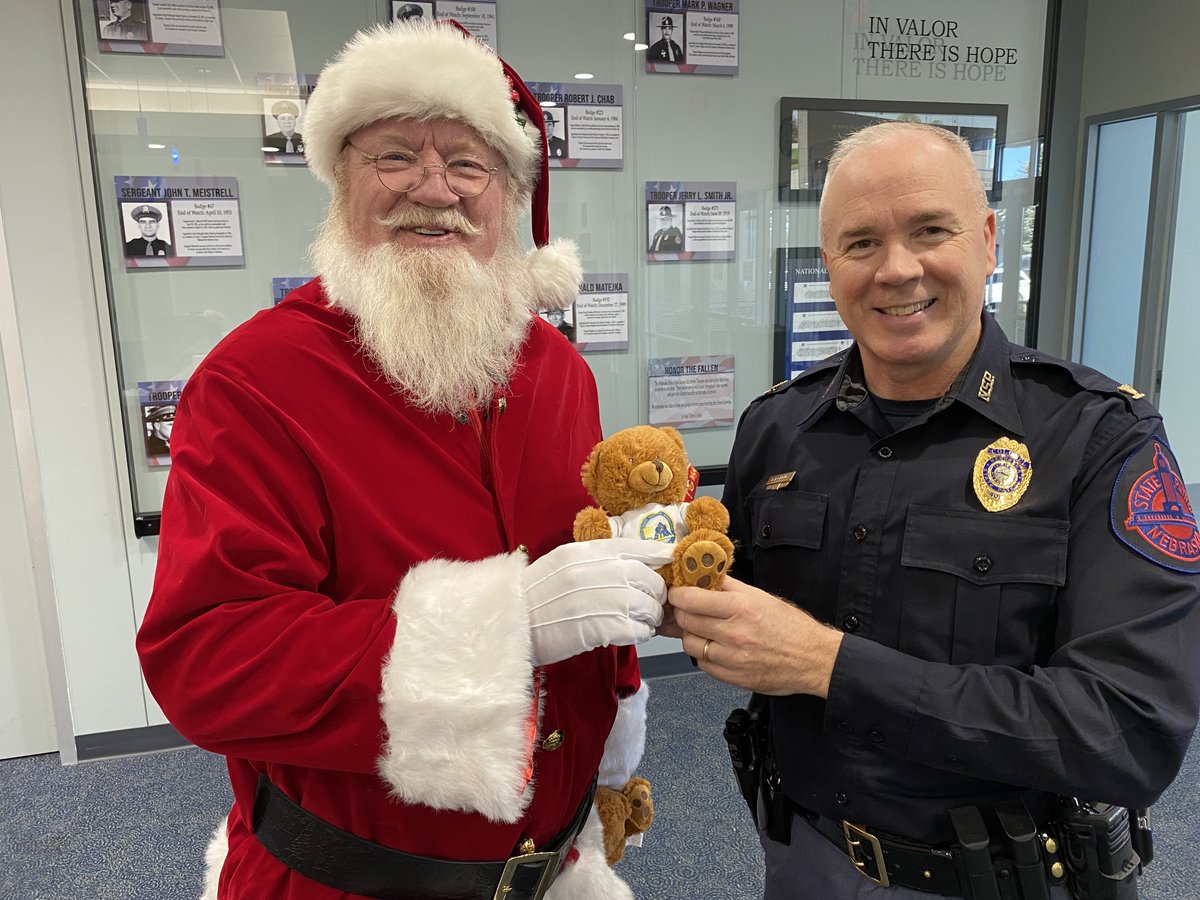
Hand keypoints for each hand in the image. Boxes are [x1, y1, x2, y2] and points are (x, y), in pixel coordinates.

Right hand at [524, 538, 673, 665]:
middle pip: (645, 578)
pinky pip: (635, 629)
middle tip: (654, 603)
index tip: (669, 559)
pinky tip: (636, 634)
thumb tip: (629, 564)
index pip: (631, 547)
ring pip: (644, 605)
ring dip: (651, 616)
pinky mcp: (596, 628)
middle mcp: (592, 571)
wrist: (508, 625)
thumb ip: (592, 560)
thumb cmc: (534, 597)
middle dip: (656, 592)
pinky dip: (641, 632)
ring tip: (646, 622)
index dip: (655, 554)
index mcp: (582, 552)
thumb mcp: (561, 564)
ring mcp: (595, 600)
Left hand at [667, 575, 843, 697]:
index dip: (678, 594)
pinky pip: (702, 664)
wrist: (814, 659)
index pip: (690, 600)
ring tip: (706, 630)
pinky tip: (716, 647)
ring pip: (690, 644)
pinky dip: (704, 655)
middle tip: (691, 610)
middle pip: (686, 621)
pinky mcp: (732, 678)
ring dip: (692, 635)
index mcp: (740, 609)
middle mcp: (734, 634)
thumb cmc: (791, 627)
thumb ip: (728, 586)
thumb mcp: (761, 597)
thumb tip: (703, 575)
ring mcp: (731, 659)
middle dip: (683, 613)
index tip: (678, 593)